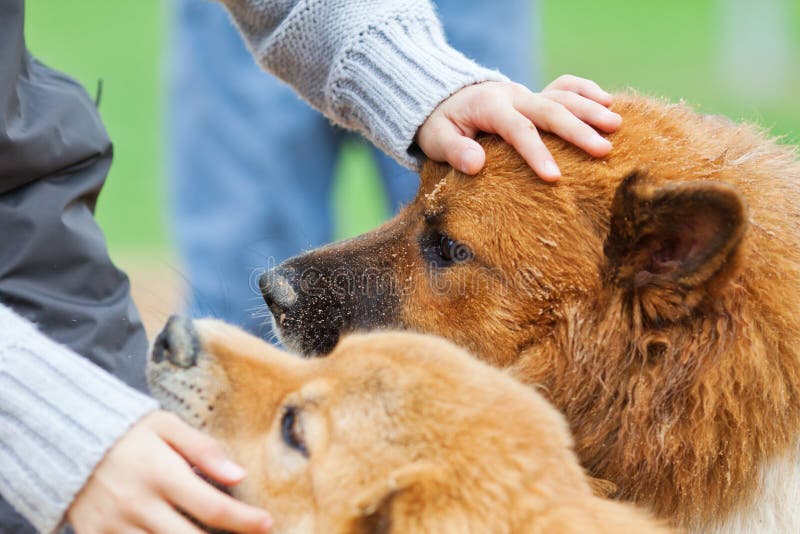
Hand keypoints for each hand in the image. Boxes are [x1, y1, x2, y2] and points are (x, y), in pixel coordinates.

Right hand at [67, 411, 271, 533]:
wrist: (67, 440)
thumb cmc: (128, 432)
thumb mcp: (167, 427)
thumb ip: (204, 449)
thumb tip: (238, 475)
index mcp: (161, 474)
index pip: (213, 507)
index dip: (245, 521)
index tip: (267, 524)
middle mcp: (139, 505)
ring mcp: (115, 527)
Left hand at [416, 75, 621, 180]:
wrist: (446, 99)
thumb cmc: (442, 125)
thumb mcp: (436, 139)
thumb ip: (454, 151)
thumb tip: (476, 165)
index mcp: (490, 107)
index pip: (518, 130)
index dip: (536, 152)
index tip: (554, 177)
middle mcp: (514, 96)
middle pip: (550, 110)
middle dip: (578, 131)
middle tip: (604, 150)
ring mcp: (528, 94)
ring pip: (564, 97)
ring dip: (591, 110)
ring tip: (617, 126)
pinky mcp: (537, 96)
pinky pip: (565, 86)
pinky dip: (587, 91)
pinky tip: (610, 103)